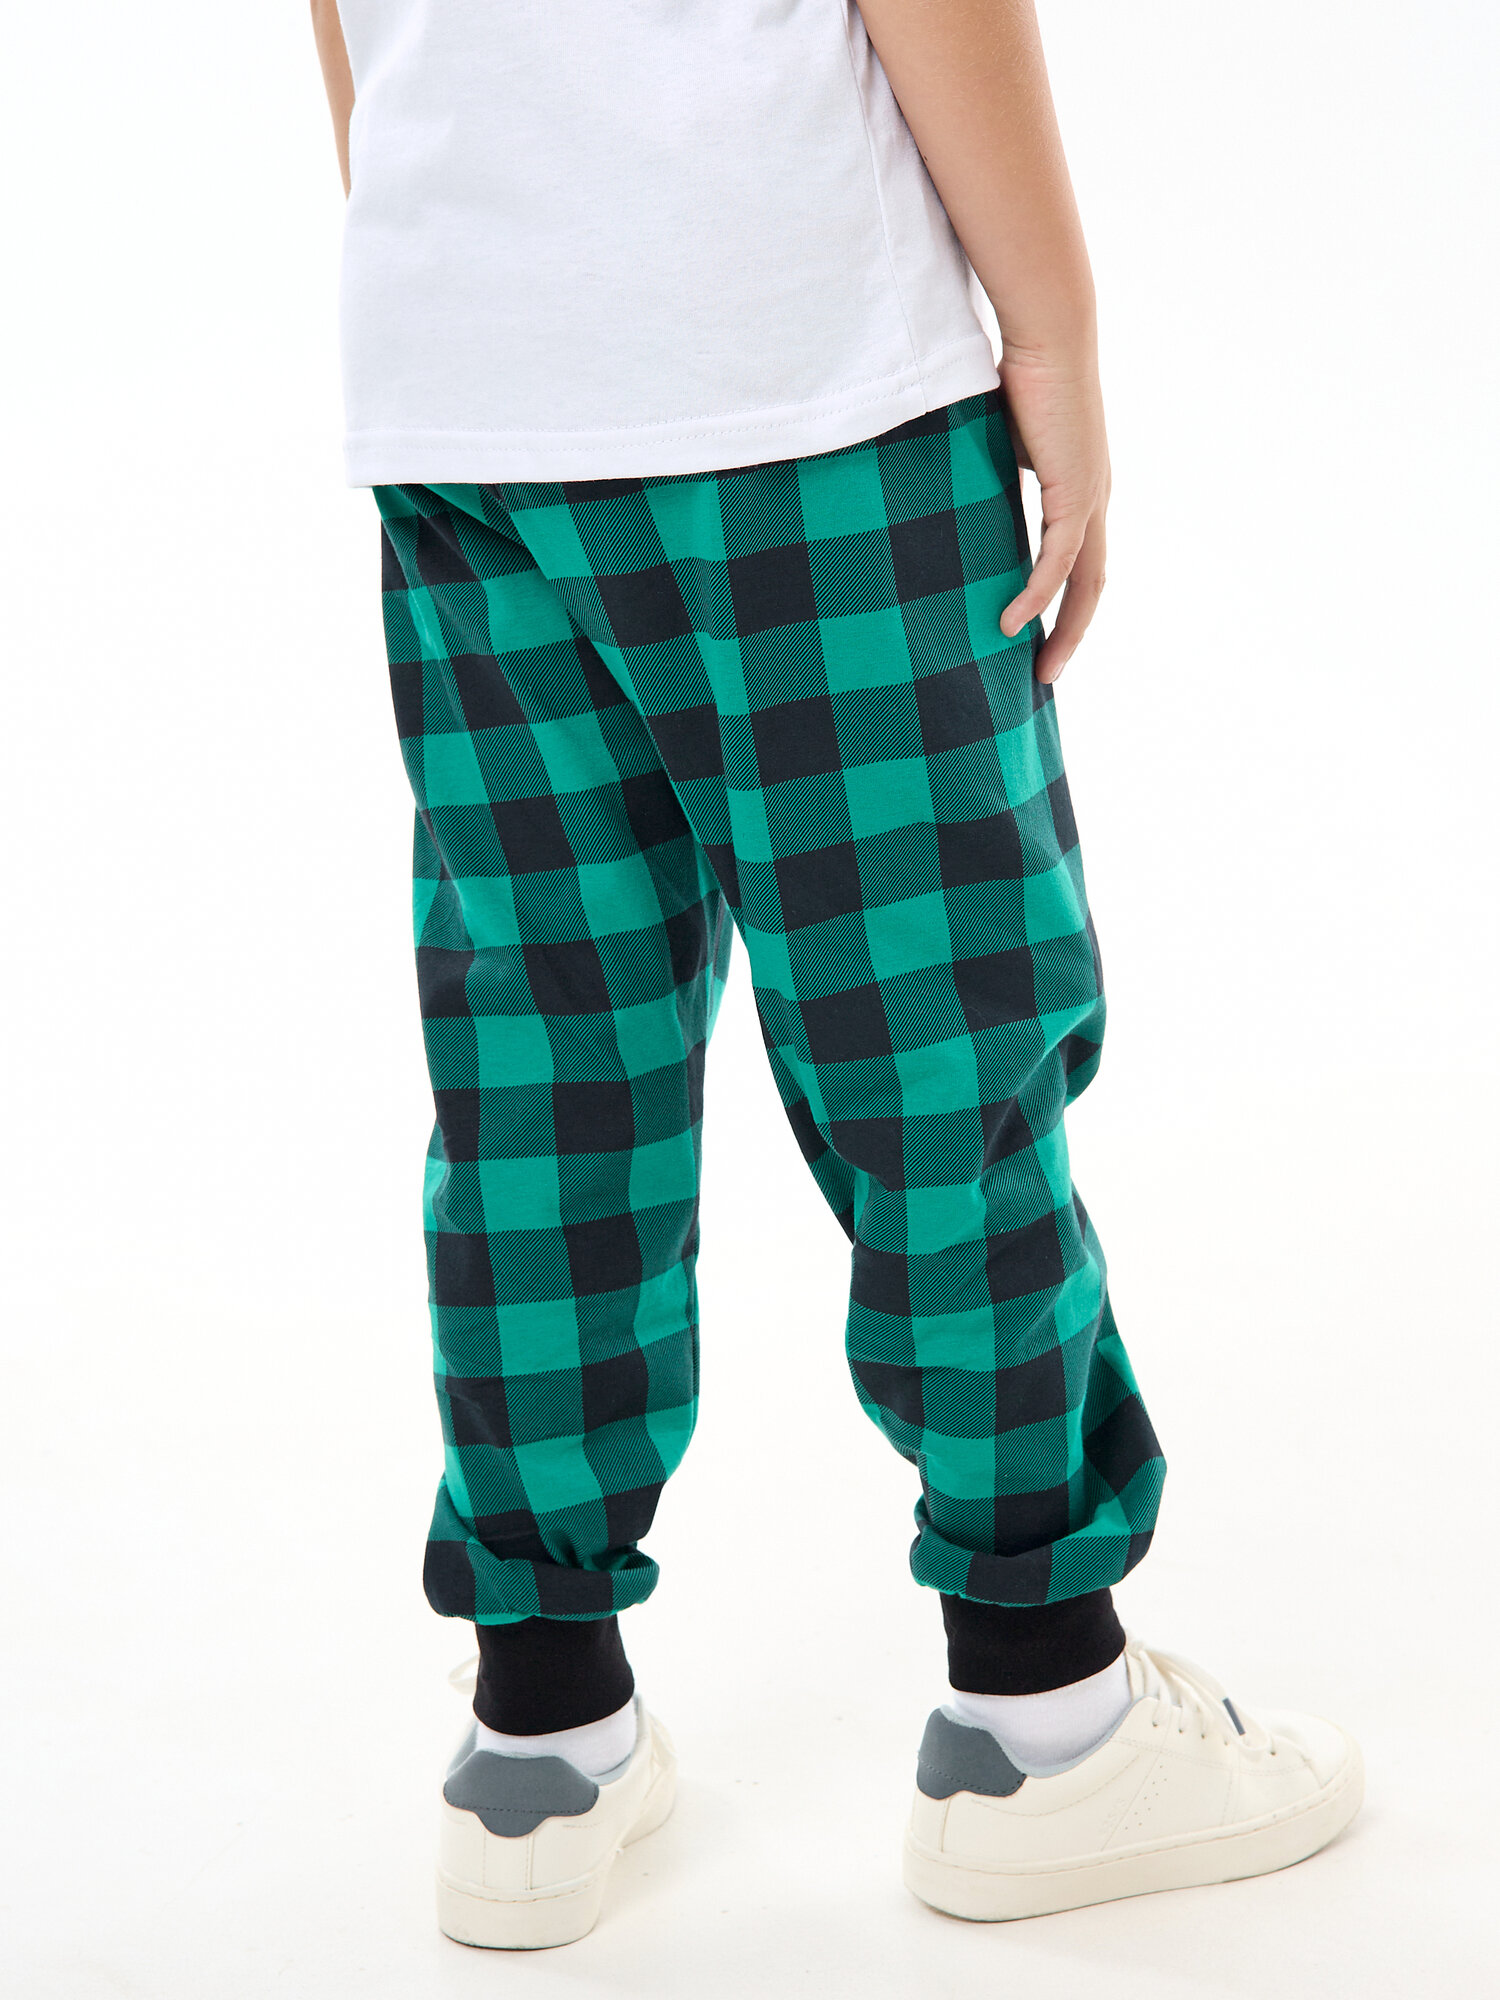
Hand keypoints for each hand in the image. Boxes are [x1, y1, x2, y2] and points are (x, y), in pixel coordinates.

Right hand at [997, 354, 1110, 683]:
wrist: (1047, 333)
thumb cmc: (1017, 373)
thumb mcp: (997, 443)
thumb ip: (986, 479)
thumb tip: (948, 500)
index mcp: (1079, 489)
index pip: (1077, 562)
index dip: (1061, 603)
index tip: (1035, 635)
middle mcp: (1094, 499)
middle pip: (1090, 587)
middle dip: (1070, 634)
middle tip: (1044, 675)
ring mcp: (1092, 499)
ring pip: (1084, 585)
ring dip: (1064, 631)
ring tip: (1038, 669)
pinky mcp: (1078, 493)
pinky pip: (1058, 561)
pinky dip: (1037, 596)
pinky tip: (1011, 625)